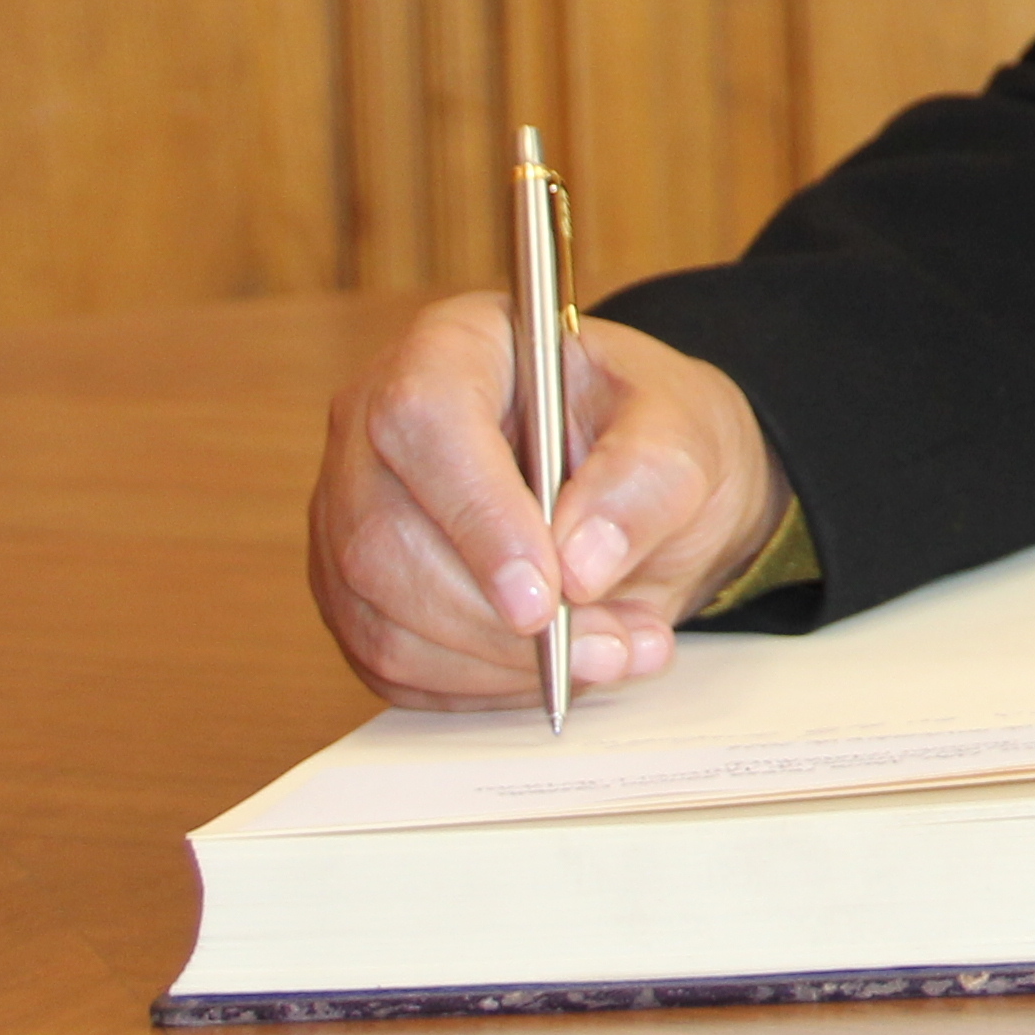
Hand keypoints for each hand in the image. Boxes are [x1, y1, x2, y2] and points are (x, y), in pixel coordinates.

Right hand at [306, 293, 790, 709]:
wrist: (640, 480)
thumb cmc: (649, 431)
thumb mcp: (684, 432)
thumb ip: (646, 479)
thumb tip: (581, 562)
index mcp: (452, 347)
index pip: (424, 418)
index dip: (477, 514)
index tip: (548, 593)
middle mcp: (375, 427)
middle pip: (384, 538)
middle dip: (500, 619)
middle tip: (609, 644)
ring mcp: (350, 516)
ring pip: (383, 619)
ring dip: (504, 664)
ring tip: (612, 652)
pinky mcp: (358, 598)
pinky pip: (396, 666)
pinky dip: (485, 688)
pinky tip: (560, 667)